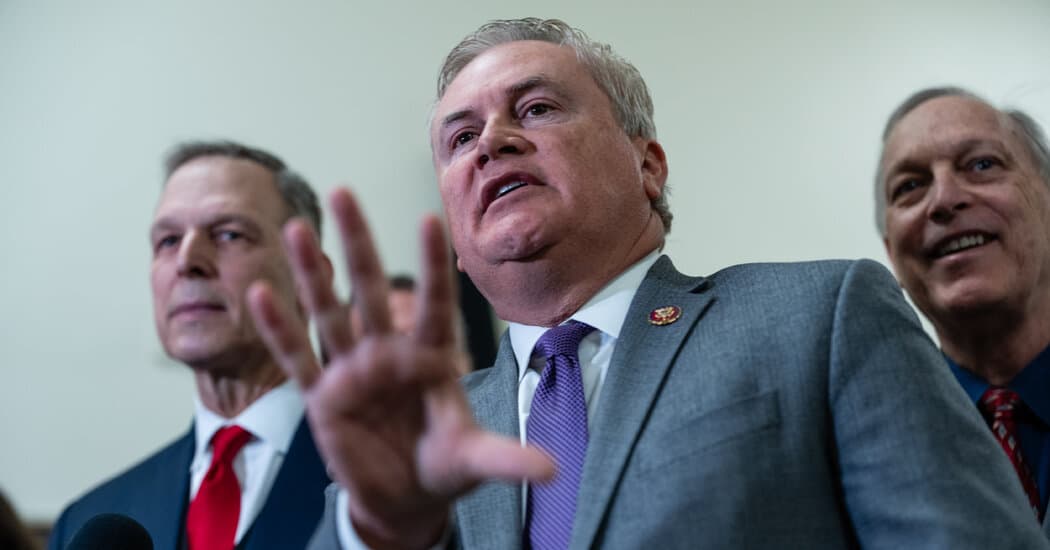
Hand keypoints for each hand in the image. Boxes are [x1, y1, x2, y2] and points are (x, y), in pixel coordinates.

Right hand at [247, 188, 553, 548]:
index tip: (430, 218)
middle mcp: (388, 353)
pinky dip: (279, 330)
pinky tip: (260, 294)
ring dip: (312, 273)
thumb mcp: (472, 459)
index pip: (433, 303)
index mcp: (430, 357)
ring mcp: (352, 371)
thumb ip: (505, 458)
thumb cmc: (443, 466)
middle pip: (370, 288)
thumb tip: (553, 470)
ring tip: (296, 228)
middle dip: (358, 242)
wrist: (404, 498)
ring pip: (329, 312)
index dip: (431, 265)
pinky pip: (298, 359)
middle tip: (344, 191)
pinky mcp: (323, 397)